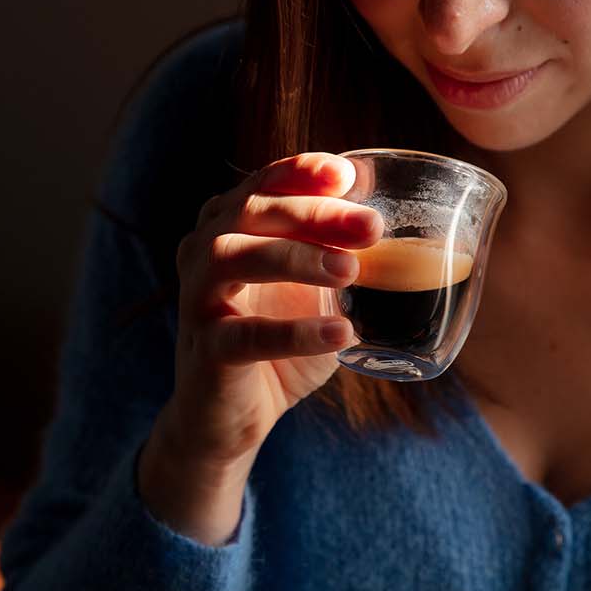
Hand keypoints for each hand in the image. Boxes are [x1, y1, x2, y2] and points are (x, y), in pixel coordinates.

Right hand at [137, 152, 381, 543]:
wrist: (230, 419)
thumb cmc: (275, 344)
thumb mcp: (310, 292)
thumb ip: (337, 255)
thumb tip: (393, 220)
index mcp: (227, 227)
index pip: (261, 183)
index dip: (300, 172)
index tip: (347, 175)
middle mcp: (203, 252)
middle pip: (250, 210)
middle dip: (314, 213)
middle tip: (371, 226)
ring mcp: (197, 300)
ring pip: (233, 256)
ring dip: (294, 256)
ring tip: (350, 271)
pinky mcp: (205, 352)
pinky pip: (243, 336)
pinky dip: (293, 332)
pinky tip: (340, 332)